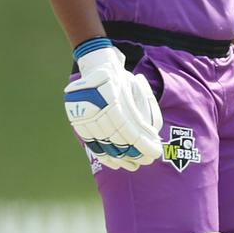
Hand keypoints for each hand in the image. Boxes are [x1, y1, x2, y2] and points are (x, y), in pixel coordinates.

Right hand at [64, 44, 162, 171]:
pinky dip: (104, 155)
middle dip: (135, 152)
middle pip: (116, 138)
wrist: (96, 66)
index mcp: (110, 95)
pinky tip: (116, 164)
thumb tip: (153, 134)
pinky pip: (91, 143)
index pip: (127, 127)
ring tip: (134, 166)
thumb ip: (146, 109)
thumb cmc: (122, 78)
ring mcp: (82, 115)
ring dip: (121, 158)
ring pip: (103, 143)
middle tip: (148, 160)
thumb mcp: (138, 87)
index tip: (155, 152)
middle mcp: (93, 106)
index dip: (142, 143)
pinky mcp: (77, 121)